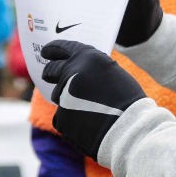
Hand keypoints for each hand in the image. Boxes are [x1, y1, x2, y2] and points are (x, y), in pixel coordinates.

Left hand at [40, 40, 146, 158]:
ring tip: (90, 111)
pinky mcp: (60, 118)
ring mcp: (63, 95)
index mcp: (86, 57)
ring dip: (68, 102)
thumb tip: (74, 73)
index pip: (62, 48)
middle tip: (49, 75)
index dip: (52, 49)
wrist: (130, 128)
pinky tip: (89, 126)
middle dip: (50, 73)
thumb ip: (90, 69)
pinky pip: (63, 119)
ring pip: (59, 98)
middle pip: (51, 71)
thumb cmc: (128, 101)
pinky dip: (73, 122)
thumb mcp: (111, 73)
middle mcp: (71, 72)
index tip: (45, 52)